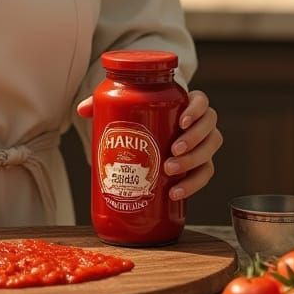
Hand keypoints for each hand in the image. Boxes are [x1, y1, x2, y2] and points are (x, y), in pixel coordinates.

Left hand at [76, 88, 221, 201]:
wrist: (147, 136)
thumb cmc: (139, 114)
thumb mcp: (123, 105)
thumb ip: (103, 103)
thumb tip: (83, 110)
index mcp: (186, 103)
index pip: (202, 101)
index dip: (197, 111)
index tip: (182, 120)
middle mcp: (199, 124)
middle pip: (210, 130)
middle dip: (194, 142)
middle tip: (172, 151)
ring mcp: (201, 146)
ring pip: (209, 153)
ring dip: (193, 163)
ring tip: (170, 171)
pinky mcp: (198, 167)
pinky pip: (204, 176)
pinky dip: (192, 185)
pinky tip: (175, 192)